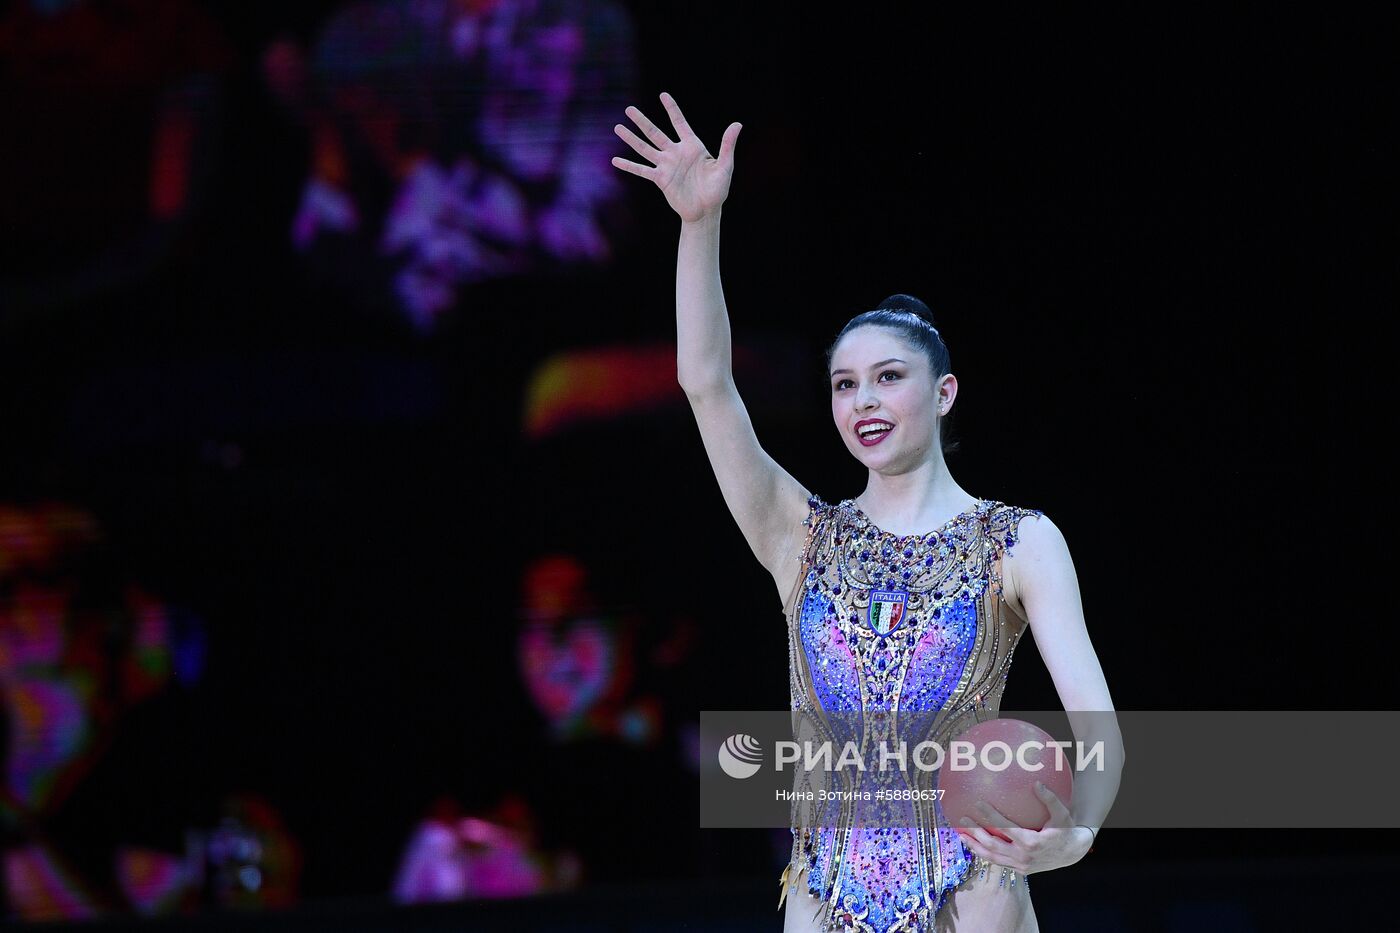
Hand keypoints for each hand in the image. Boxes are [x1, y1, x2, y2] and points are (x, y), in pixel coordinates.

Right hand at [611, 91, 740, 222]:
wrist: (706, 211)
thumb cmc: (717, 189)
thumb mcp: (725, 166)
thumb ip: (728, 145)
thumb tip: (737, 124)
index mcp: (692, 146)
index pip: (679, 123)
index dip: (671, 109)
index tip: (662, 95)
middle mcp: (676, 153)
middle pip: (655, 133)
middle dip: (642, 121)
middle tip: (629, 109)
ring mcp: (666, 165)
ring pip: (645, 149)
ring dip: (631, 139)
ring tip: (618, 127)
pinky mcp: (660, 179)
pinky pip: (642, 170)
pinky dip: (629, 166)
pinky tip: (615, 161)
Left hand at [952, 782, 1090, 875]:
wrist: (1073, 853)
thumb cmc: (1066, 829)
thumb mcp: (1061, 813)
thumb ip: (1049, 799)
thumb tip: (1037, 782)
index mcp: (1032, 842)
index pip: (1006, 828)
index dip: (990, 816)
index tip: (977, 803)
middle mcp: (1024, 857)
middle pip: (993, 845)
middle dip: (975, 832)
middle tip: (962, 819)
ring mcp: (1021, 866)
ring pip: (992, 857)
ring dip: (975, 846)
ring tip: (960, 835)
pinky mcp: (1020, 870)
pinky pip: (999, 862)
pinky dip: (985, 854)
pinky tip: (974, 844)